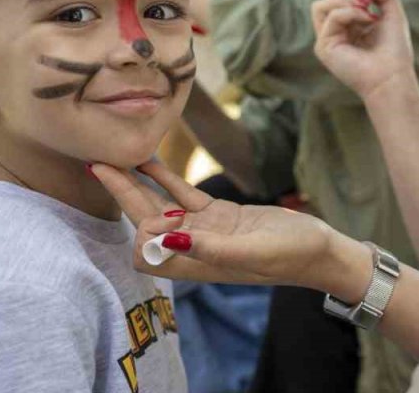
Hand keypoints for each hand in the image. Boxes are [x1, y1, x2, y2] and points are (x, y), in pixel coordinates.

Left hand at [91, 160, 367, 296]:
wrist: (322, 251)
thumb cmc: (292, 255)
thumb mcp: (254, 251)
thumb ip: (211, 247)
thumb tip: (169, 238)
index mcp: (196, 264)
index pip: (146, 251)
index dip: (131, 226)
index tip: (119, 194)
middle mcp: (193, 248)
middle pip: (146, 220)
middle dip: (121, 193)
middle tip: (96, 161)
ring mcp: (204, 229)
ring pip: (161, 204)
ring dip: (138, 182)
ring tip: (114, 154)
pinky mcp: (218, 214)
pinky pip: (183, 194)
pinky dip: (166, 177)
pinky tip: (149, 158)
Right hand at [311, 0, 416, 101]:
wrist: (392, 74)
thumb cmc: (395, 49)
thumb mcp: (392, 12)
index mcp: (349, 28)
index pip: (337, 0)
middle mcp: (335, 34)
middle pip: (326, 1)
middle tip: (367, 0)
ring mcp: (327, 41)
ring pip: (320, 6)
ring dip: (345, 1)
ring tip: (366, 12)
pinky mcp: (323, 47)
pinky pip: (331, 16)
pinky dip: (349, 12)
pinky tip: (366, 20)